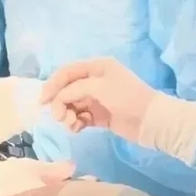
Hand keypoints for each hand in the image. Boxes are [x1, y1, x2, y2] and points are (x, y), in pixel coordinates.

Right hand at [40, 57, 154, 141]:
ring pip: (72, 105)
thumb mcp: (99, 87)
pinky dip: (76, 123)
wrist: (152, 122)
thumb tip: (59, 99)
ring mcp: (97, 99)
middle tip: (60, 118)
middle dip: (60, 103)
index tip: (43, 102)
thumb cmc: (127, 98)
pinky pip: (80, 117)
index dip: (52, 85)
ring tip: (72, 125)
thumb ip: (75, 90)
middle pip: (67, 90)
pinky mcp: (100, 116)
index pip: (66, 73)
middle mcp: (95, 81)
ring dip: (67, 114)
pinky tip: (78, 128)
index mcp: (96, 68)